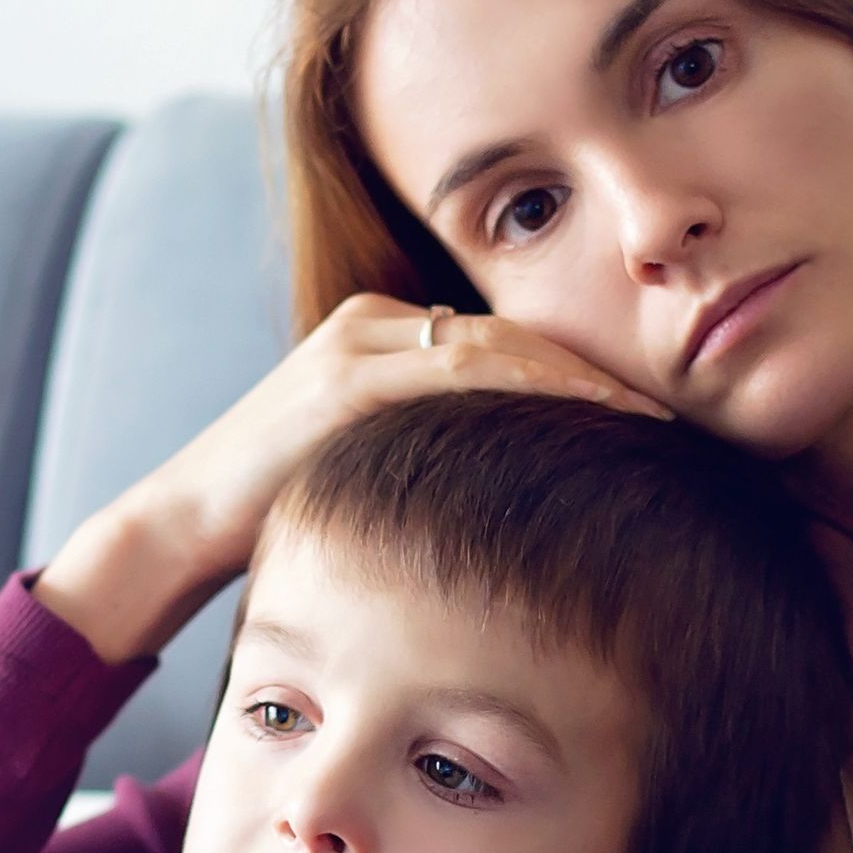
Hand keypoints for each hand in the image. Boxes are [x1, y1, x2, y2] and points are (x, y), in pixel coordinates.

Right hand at [34, 295, 672, 662]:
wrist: (176, 528)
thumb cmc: (274, 517)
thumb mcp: (365, 473)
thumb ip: (427, 460)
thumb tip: (510, 500)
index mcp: (379, 335)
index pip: (503, 341)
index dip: (579, 374)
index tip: (647, 415)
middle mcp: (370, 324)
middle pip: (511, 334)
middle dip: (596, 372)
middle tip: (677, 414)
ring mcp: (355, 346)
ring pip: (496, 348)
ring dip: (581, 383)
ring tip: (651, 423)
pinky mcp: (342, 382)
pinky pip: (459, 376)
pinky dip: (529, 393)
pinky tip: (586, 423)